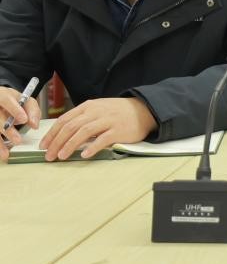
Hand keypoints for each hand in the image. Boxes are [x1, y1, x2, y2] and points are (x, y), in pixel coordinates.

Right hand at [0, 86, 40, 161]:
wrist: (0, 101)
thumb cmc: (14, 102)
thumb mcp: (25, 101)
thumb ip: (32, 110)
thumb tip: (35, 125)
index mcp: (2, 94)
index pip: (6, 99)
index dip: (14, 109)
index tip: (23, 120)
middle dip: (8, 130)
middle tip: (18, 140)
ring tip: (6, 153)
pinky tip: (1, 152)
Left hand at [40, 98, 156, 160]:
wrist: (144, 110)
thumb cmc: (118, 113)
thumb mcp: (98, 110)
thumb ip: (82, 119)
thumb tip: (62, 135)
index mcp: (89, 106)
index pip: (65, 120)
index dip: (52, 133)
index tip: (44, 146)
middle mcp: (96, 112)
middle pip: (71, 126)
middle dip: (57, 142)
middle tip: (49, 155)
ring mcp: (108, 120)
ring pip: (84, 132)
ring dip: (70, 145)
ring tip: (62, 156)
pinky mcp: (119, 130)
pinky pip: (103, 139)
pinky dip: (92, 147)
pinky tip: (85, 155)